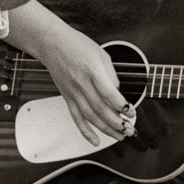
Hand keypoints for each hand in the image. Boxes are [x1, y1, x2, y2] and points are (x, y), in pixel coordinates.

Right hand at [30, 21, 131, 145]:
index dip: (121, 105)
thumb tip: (117, 92)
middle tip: (129, 130)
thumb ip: (111, 74)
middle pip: (100, 109)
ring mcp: (73, 92)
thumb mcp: (101, 53)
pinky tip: (95, 140)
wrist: (52, 43)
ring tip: (120, 136)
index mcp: (92, 71)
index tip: (131, 112)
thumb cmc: (76, 45)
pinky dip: (85, 131)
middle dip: (117, 123)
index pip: (108, 93)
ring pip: (90, 117)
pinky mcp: (67, 97)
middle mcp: (81, 84)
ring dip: (106, 129)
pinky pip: (76, 118)